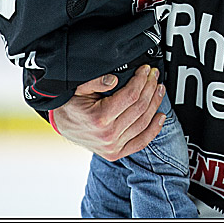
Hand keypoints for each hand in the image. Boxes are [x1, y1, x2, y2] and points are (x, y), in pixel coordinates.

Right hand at [50, 65, 165, 161]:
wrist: (63, 124)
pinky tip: (160, 116)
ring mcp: (113, 147)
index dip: (141, 80)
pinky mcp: (116, 153)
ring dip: (155, 103)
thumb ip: (95, 82)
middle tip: (154, 75)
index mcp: (99, 119)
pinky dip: (154, 129)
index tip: (145, 70)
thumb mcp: (79, 88)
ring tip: (158, 89)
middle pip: (140, 107)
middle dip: (150, 87)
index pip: (131, 96)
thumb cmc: (71, 105)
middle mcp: (108, 135)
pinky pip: (141, 142)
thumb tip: (113, 79)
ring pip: (144, 122)